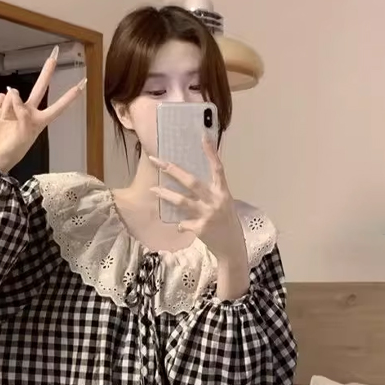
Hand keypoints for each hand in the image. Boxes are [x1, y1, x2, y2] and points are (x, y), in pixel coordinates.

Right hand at [0, 47, 86, 173]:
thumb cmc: (11, 151)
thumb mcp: (25, 134)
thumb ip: (23, 112)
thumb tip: (13, 93)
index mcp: (40, 122)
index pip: (58, 106)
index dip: (70, 96)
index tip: (82, 84)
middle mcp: (29, 112)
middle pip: (40, 87)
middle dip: (46, 71)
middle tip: (54, 54)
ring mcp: (15, 109)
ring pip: (13, 95)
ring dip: (8, 107)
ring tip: (5, 122)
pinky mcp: (1, 108)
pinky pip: (0, 98)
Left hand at [149, 136, 246, 265]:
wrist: (232, 248)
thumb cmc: (226, 223)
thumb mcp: (224, 204)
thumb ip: (211, 193)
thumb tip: (189, 181)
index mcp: (223, 192)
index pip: (217, 168)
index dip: (211, 152)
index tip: (202, 136)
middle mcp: (215, 201)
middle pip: (191, 182)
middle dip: (172, 170)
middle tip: (157, 160)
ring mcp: (207, 215)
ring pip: (182, 201)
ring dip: (165, 194)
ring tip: (153, 189)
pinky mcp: (201, 229)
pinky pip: (182, 223)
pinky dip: (179, 224)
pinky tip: (180, 225)